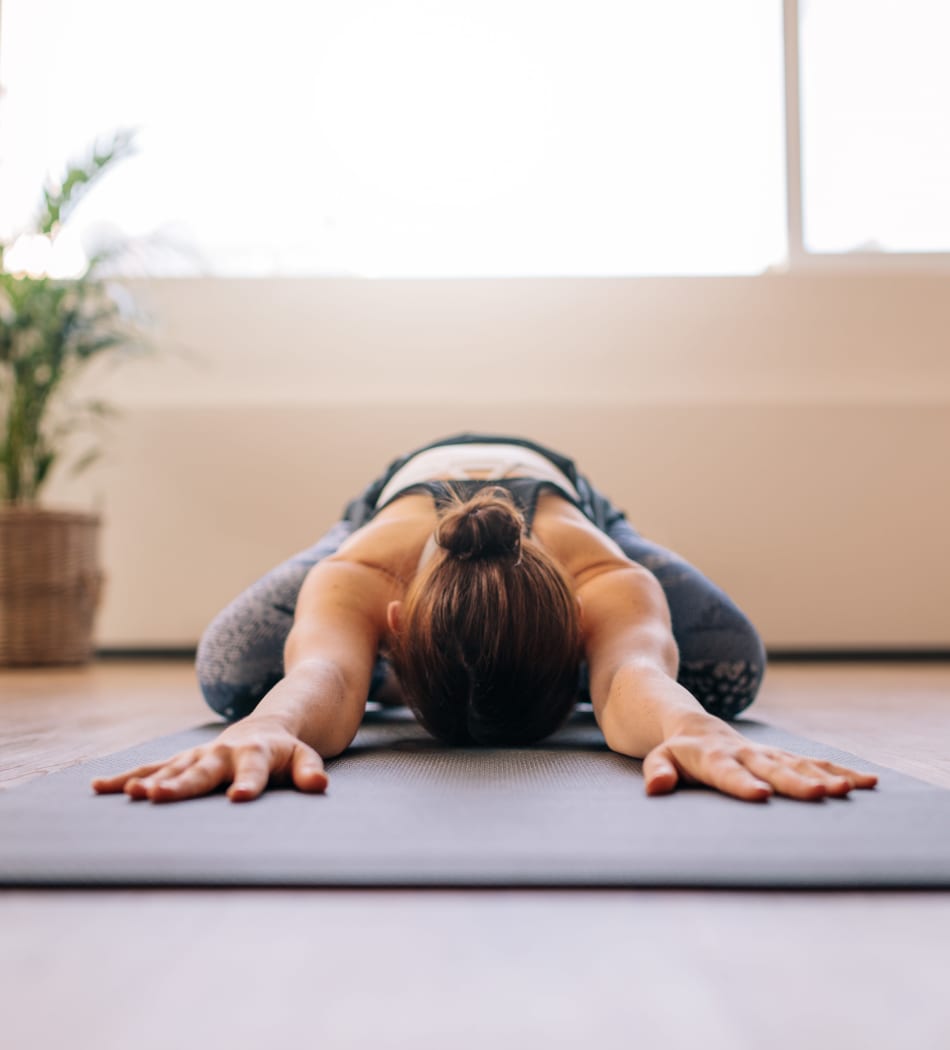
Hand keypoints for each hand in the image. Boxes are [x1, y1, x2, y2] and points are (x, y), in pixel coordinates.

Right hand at [90, 717, 328, 803]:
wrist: (268, 725)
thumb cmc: (288, 751)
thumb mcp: (305, 757)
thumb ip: (310, 771)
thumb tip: (320, 785)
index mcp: (257, 754)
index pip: (254, 772)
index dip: (247, 784)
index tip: (237, 798)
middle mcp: (224, 753)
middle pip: (202, 771)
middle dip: (181, 784)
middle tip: (157, 796)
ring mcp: (200, 756)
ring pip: (172, 768)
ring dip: (150, 780)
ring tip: (131, 794)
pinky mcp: (183, 760)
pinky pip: (153, 768)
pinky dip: (128, 777)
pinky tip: (100, 788)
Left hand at [642, 724, 877, 802]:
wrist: (694, 726)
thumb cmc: (676, 752)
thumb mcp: (658, 759)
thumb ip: (658, 772)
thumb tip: (656, 788)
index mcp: (714, 758)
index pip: (728, 773)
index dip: (742, 783)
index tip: (760, 795)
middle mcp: (746, 754)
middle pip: (772, 769)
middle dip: (797, 782)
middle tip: (820, 795)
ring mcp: (768, 754)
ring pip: (799, 764)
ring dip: (825, 776)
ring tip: (850, 790)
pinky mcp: (783, 757)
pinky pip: (814, 763)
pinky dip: (839, 771)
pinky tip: (867, 782)